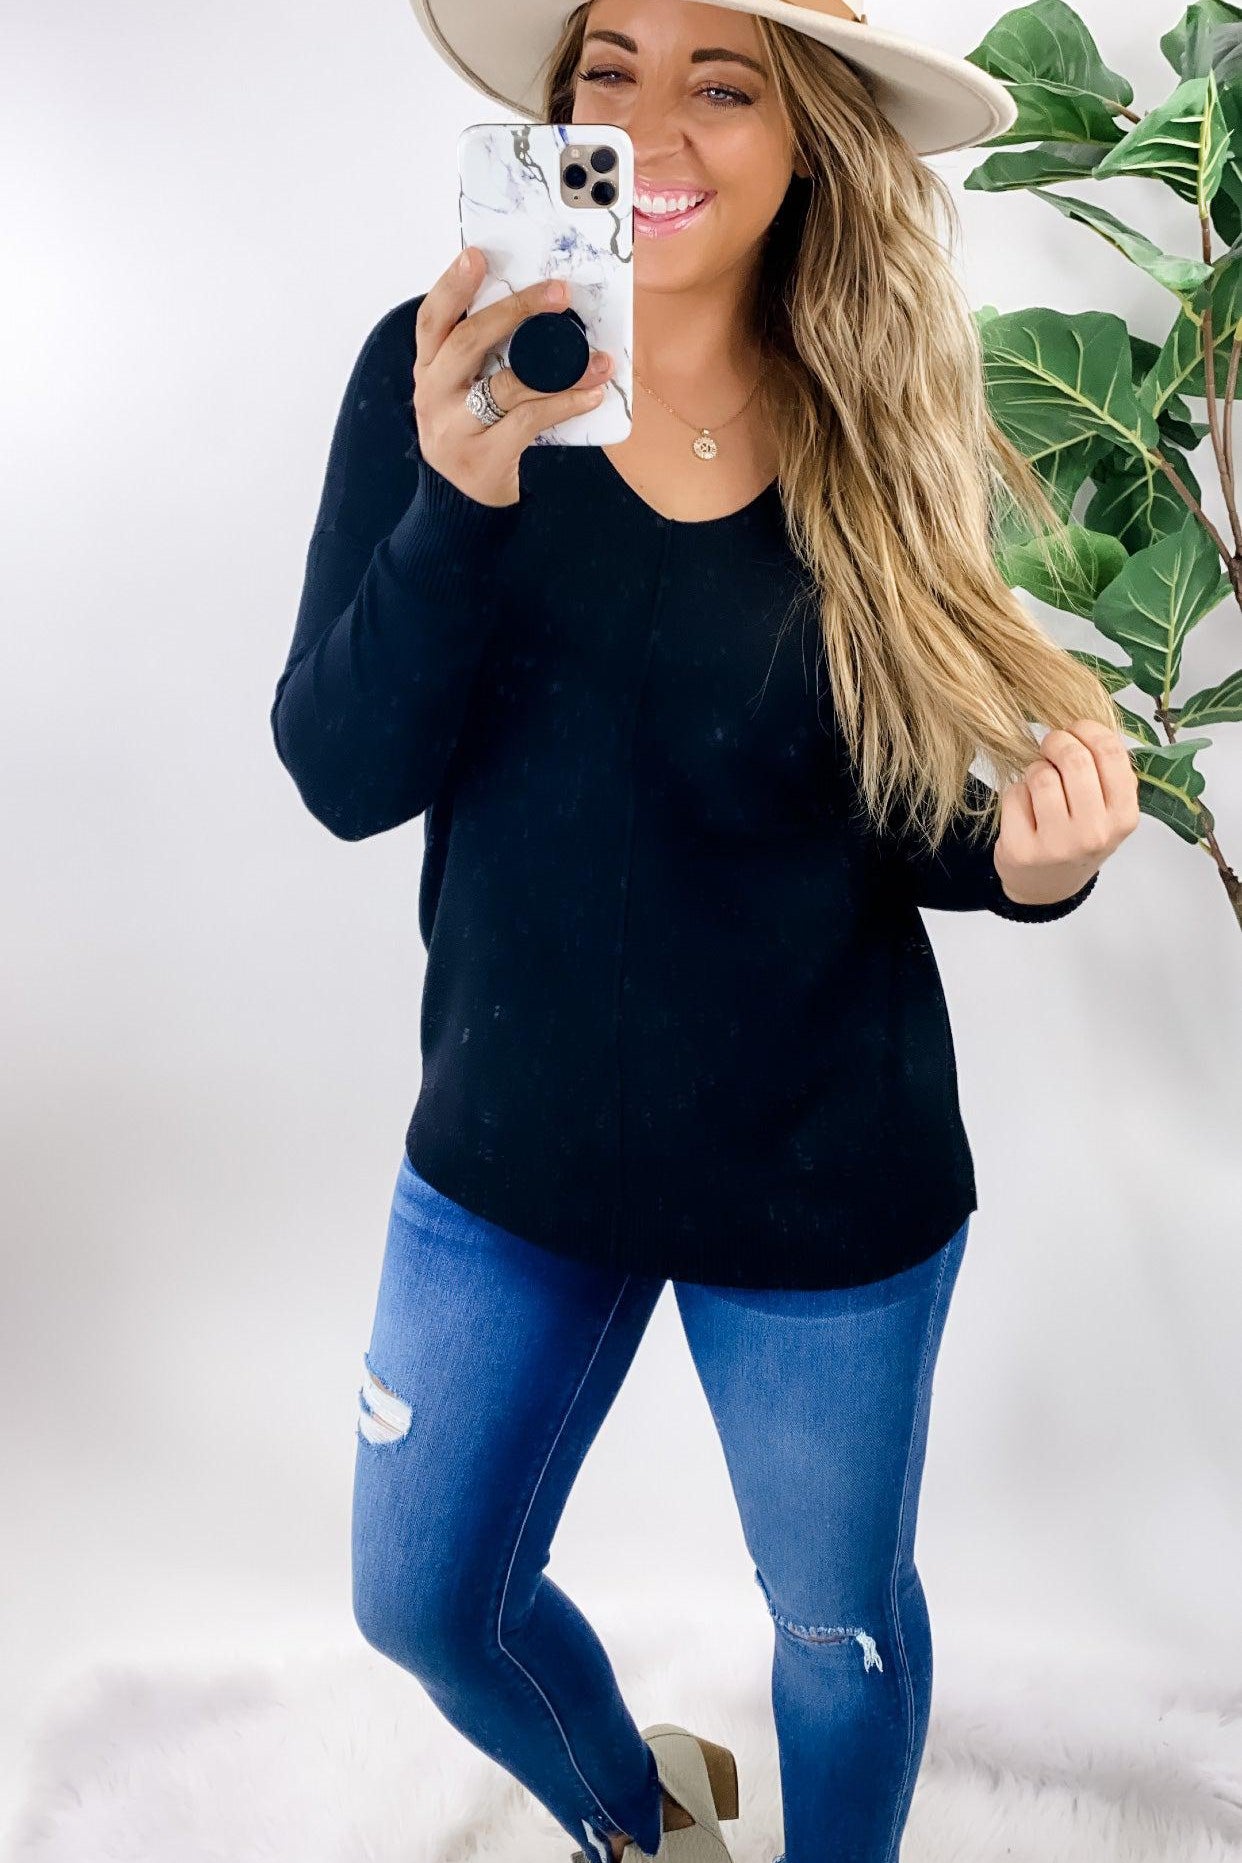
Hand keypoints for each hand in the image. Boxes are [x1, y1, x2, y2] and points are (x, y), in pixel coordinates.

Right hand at [411, 249, 613, 507]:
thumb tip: (537, 310)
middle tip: (558, 293)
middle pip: (468, 341)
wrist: (462, 502)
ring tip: (596, 358)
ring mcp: (455, 428)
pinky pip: (529, 420)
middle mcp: (433, 396)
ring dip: (559, 367)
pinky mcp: (483, 457)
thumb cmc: (472, 433)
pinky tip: (590, 395)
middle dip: (516, 310)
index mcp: (428, 370)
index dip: (451, 285)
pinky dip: (565, 404)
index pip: (431, 319)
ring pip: (506, 384)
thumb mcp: (463, 390)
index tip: (476, 255)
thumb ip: (483, 356)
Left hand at [992, 720, 1139, 906]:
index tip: (1075, 729)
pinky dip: (1016, 792)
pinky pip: (1015, 794)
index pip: (1111, 753)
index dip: (1088, 729)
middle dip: (1057, 742)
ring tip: (1040, 783)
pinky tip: (1025, 809)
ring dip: (1036, 769)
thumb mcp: (1108, 811)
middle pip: (1075, 759)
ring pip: (1041, 775)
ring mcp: (1058, 845)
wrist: (1048, 886)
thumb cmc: (1079, 836)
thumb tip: (1084, 725)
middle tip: (1050, 746)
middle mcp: (1095, 833)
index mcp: (1123, 817)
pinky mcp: (1023, 850)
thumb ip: (1106, 772)